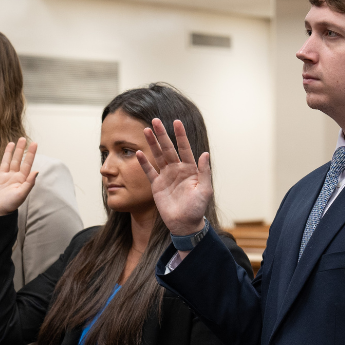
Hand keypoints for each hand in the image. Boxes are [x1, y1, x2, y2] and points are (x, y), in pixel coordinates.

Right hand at [0, 138, 38, 216]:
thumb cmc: (8, 206)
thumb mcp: (21, 194)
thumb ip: (29, 183)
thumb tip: (37, 171)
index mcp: (20, 180)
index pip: (27, 163)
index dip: (30, 153)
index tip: (34, 143)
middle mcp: (12, 177)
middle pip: (17, 160)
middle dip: (20, 150)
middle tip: (23, 138)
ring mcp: (1, 178)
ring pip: (6, 162)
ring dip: (9, 153)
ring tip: (12, 143)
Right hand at [136, 119, 210, 235]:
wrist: (185, 224)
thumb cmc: (197, 208)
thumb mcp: (205, 190)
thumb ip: (204, 172)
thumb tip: (205, 153)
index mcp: (190, 169)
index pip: (185, 148)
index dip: (180, 136)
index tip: (176, 122)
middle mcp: (178, 170)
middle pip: (168, 149)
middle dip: (162, 134)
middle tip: (155, 121)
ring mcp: (167, 176)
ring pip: (158, 156)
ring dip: (153, 143)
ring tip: (146, 130)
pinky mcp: (157, 185)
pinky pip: (150, 171)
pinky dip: (144, 162)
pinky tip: (139, 153)